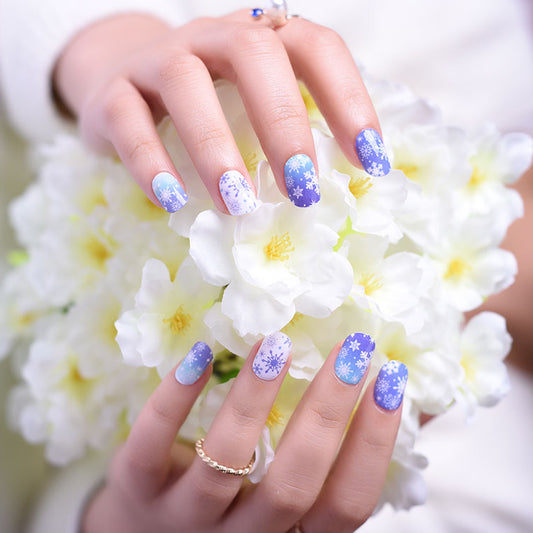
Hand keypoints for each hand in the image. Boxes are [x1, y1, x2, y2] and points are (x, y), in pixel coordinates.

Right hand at [54, 10, 387, 214]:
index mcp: (260, 38)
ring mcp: (158, 60)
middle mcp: (212, 37)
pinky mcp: (113, 94)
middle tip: (301, 189)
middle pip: (252, 54)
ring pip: (185, 84)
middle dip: (283, 124)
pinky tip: (172, 201)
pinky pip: (128, 121)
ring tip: (237, 204)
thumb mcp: (254, 109)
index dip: (348, 99)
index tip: (371, 162)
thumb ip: (293, 133)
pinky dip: (150, 162)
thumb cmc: (209, 107)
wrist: (122, 83)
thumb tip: (348, 185)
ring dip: (216, 148)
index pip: (315, 48)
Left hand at [82, 332, 405, 532]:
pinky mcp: (134, 491)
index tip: (391, 380)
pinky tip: (200, 354)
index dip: (373, 445)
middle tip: (351, 349)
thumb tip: (416, 403)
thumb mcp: (288, 497)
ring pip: (223, 467)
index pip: (344, 505)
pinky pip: (148, 448)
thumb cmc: (236, 511)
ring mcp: (181, 520)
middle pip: (292, 487)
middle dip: (326, 414)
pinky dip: (174, 400)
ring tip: (276, 343)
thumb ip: (337, 460)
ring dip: (253, 401)